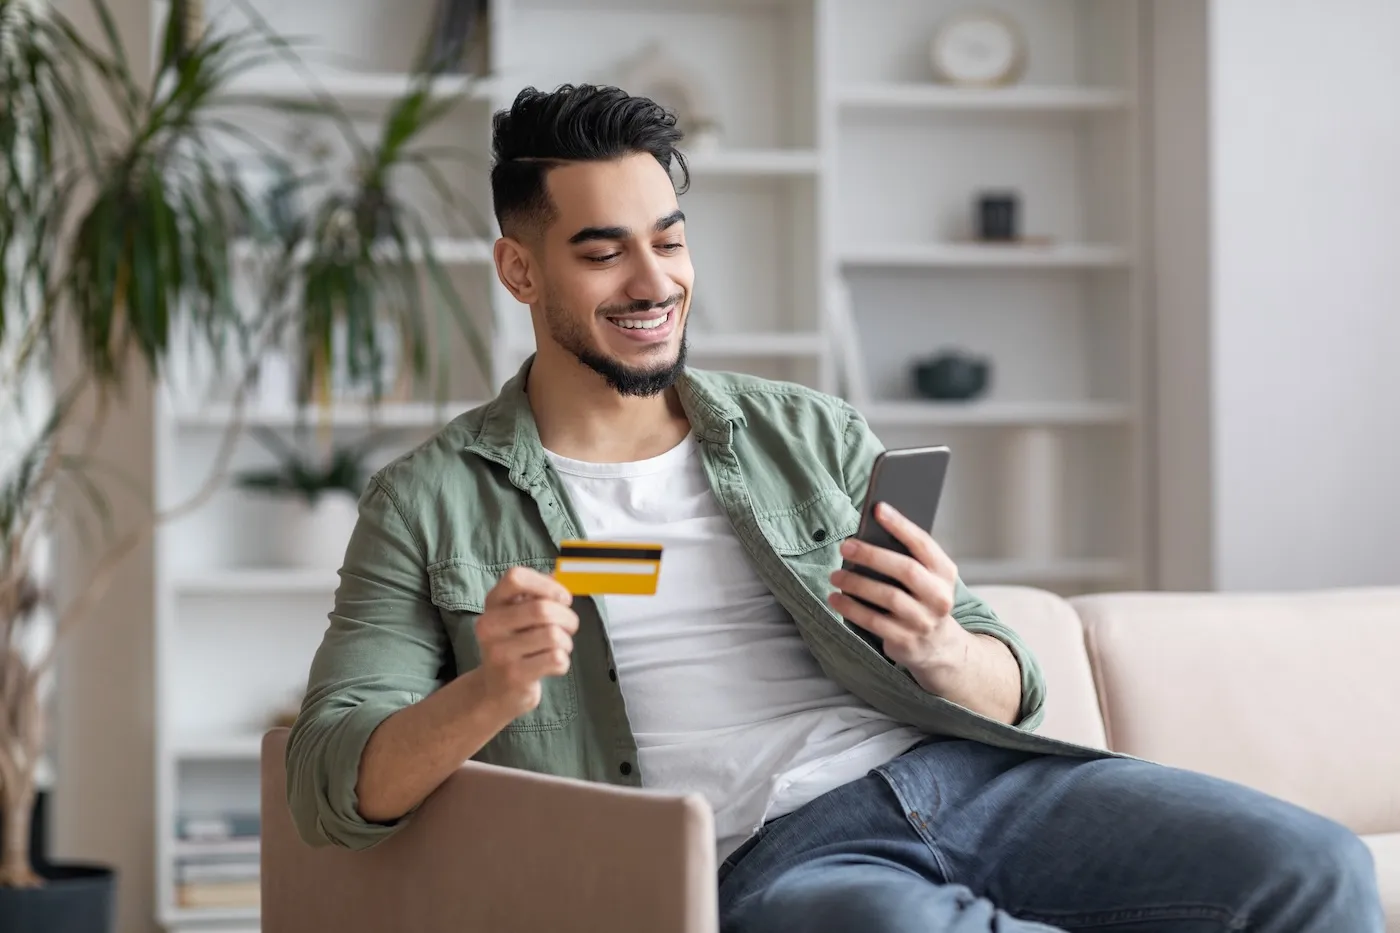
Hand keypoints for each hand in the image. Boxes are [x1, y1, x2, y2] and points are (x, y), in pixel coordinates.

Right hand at [474, 566, 577, 720]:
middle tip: (570, 626)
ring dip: (567, 642)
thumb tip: (567, 571)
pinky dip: (563, 661)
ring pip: (553, 636)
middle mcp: (490, 625)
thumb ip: (541, 592)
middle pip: (542, 609)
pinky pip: (556, 659)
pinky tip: (552, 665)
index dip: (547, 585)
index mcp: (493, 603)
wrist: (495, 690)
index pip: (516, 578)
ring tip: (559, 647)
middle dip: (568, 618)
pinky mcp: (513, 676)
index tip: (562, 598)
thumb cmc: (516, 644)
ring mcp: (499, 652)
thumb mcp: (520, 614)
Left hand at [827, 502, 971, 679]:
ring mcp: (923, 620)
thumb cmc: (923, 599)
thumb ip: (906, 557)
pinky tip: (835, 598)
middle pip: (905, 570)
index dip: (901, 525)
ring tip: (835, 575)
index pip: (923, 544)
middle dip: (872, 555)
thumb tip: (868, 533)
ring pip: (888, 597)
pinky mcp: (906, 640)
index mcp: (944, 573)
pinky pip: (874, 621)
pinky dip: (851, 608)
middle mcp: (939, 596)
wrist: (938, 646)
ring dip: (857, 583)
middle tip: (845, 546)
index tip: (878, 509)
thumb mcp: (926, 578)